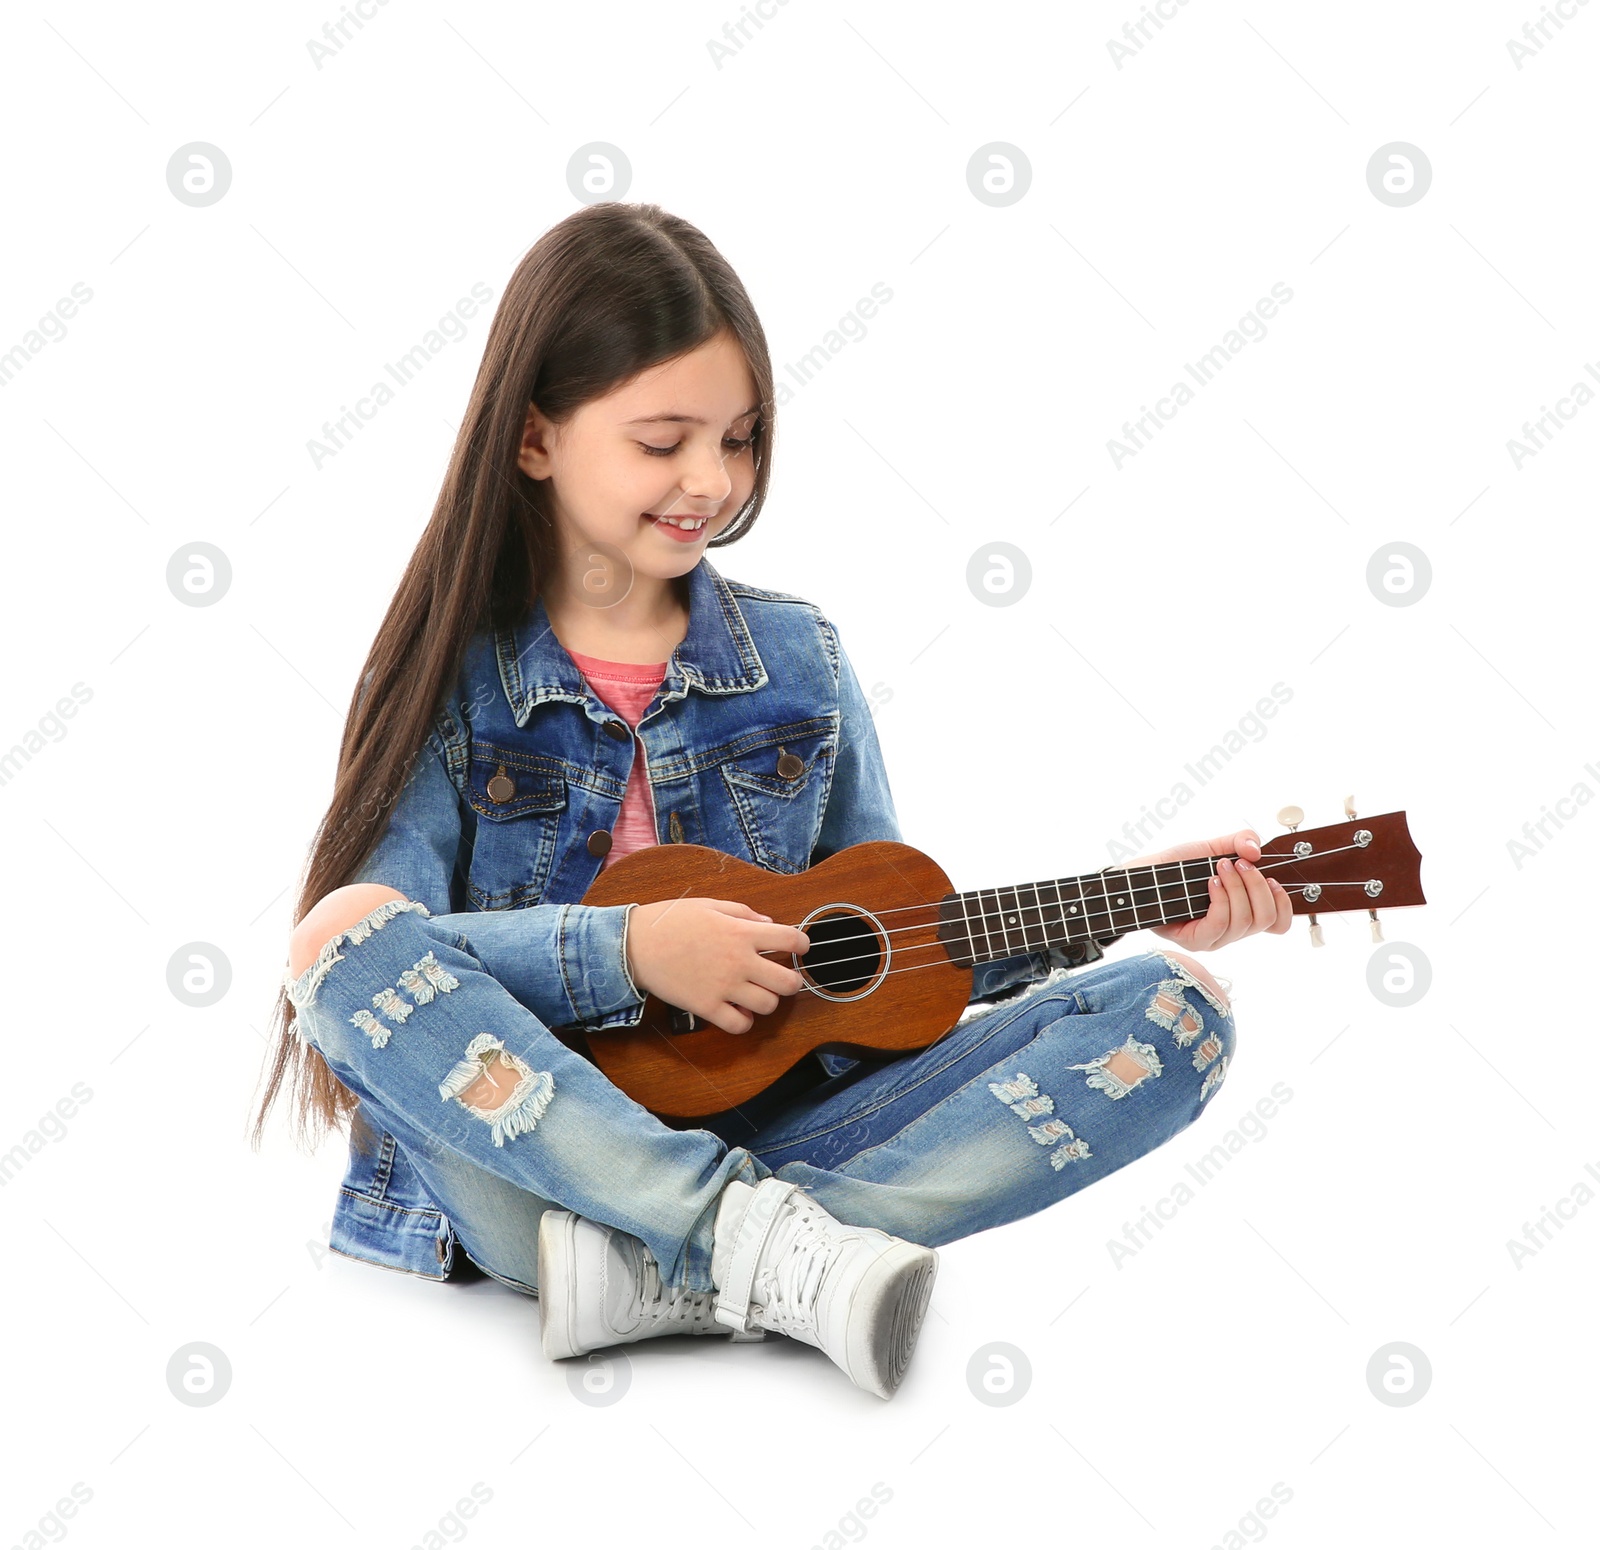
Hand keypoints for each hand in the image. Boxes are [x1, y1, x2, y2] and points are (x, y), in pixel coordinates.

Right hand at [624, 897, 811, 1035]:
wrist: (634, 945)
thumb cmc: (670, 921)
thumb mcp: (710, 905)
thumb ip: (744, 913)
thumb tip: (769, 923)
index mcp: (741, 932)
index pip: (790, 940)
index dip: (802, 944)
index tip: (798, 947)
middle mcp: (738, 961)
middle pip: (787, 982)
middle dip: (792, 981)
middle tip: (782, 977)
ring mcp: (723, 987)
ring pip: (768, 1006)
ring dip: (767, 1000)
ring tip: (756, 992)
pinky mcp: (706, 1007)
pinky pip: (739, 1025)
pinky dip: (743, 1020)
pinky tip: (737, 1009)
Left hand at [1114, 827, 1292, 950]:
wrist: (1142, 874)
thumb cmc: (1176, 866)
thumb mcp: (1212, 847)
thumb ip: (1238, 841)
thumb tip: (1256, 849)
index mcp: (1242, 912)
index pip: (1279, 924)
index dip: (1284, 904)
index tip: (1272, 879)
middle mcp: (1231, 929)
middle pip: (1265, 919)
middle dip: (1257, 885)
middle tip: (1238, 863)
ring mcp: (1214, 938)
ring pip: (1244, 921)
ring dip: (1236, 888)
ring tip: (1219, 868)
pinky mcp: (1194, 941)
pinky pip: (1219, 925)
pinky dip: (1220, 900)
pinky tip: (1210, 883)